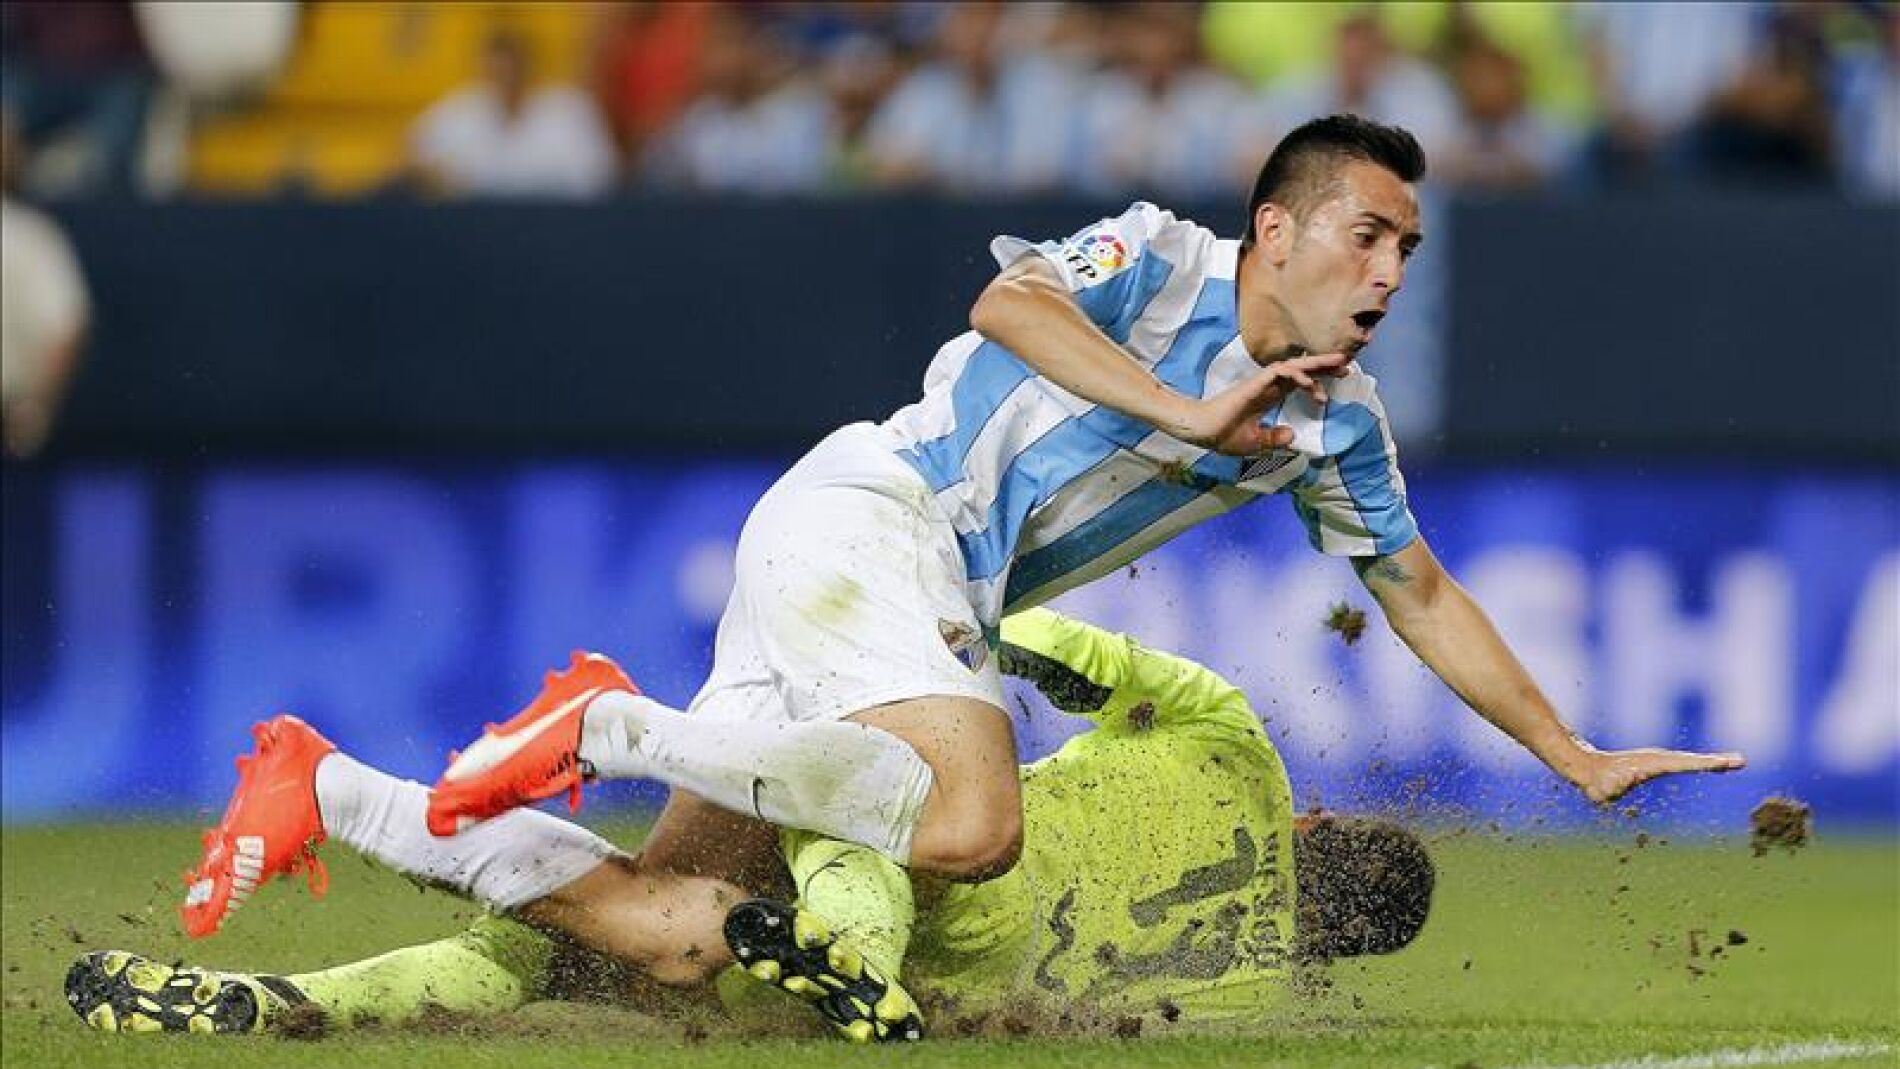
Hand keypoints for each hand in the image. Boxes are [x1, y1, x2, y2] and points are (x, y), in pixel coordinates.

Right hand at [1172, 352, 1349, 456]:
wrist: (1203, 432)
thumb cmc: (1223, 435)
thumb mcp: (1255, 442)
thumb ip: (1273, 438)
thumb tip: (1291, 437)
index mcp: (1269, 397)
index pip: (1299, 382)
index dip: (1318, 380)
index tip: (1336, 384)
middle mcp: (1268, 386)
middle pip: (1301, 369)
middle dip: (1325, 365)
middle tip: (1347, 364)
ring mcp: (1262, 383)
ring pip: (1295, 365)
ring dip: (1318, 365)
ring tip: (1339, 364)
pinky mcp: (1255, 383)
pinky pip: (1281, 371)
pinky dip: (1298, 375)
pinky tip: (1311, 383)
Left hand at [1566, 744, 1745, 804]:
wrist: (1588, 770)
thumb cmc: (1597, 782)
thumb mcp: (1603, 786)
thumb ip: (1611, 786)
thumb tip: (1615, 784)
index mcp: (1653, 764)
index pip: (1684, 764)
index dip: (1705, 764)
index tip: (1726, 763)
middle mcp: (1660, 759)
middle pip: (1693, 760)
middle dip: (1717, 761)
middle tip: (1741, 761)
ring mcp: (1660, 760)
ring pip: (1691, 760)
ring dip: (1714, 761)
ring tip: (1737, 761)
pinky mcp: (1659, 765)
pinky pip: (1686, 764)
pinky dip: (1704, 763)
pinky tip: (1719, 765)